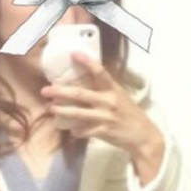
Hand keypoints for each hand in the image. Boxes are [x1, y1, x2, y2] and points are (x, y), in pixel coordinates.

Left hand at [41, 54, 163, 180]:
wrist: (144, 136)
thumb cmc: (130, 115)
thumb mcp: (120, 97)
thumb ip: (104, 90)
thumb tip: (84, 81)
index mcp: (113, 89)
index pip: (99, 71)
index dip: (86, 61)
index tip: (73, 53)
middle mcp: (108, 101)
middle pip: (80, 94)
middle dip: (60, 91)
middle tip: (45, 90)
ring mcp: (106, 117)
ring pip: (78, 113)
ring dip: (62, 110)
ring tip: (50, 107)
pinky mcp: (104, 132)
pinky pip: (84, 131)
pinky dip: (75, 130)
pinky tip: (70, 129)